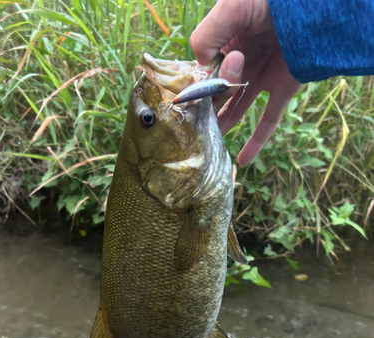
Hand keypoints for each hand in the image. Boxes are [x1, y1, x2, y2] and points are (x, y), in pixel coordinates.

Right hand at [190, 0, 301, 165]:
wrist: (311, 5)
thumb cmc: (269, 0)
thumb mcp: (231, 10)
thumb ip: (207, 37)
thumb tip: (200, 69)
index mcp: (227, 43)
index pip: (204, 72)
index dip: (197, 86)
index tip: (187, 100)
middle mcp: (243, 63)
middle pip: (218, 93)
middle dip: (207, 108)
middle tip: (197, 122)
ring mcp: (263, 78)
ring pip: (237, 109)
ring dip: (223, 127)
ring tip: (207, 147)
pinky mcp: (284, 89)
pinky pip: (269, 120)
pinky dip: (257, 142)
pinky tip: (243, 161)